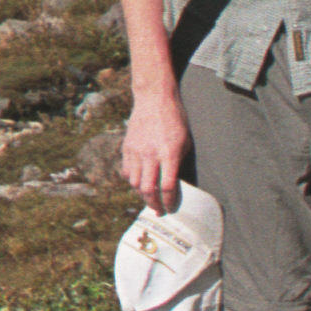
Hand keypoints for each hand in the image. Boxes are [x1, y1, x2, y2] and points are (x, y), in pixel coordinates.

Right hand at [122, 93, 187, 214]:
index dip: (170, 202)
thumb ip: (178, 164)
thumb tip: (174, 186)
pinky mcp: (126, 147)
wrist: (154, 99)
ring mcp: (136, 151)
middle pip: (148, 189)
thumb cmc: (175, 120)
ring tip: (149, 199)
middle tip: (159, 211)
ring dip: (142, 195)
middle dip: (154, 204)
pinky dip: (133, 182)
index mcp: (168, 153)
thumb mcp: (184, 142)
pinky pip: (127, 172)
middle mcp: (150, 154)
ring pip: (135, 183)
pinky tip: (139, 184)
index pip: (168, 187)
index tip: (171, 208)